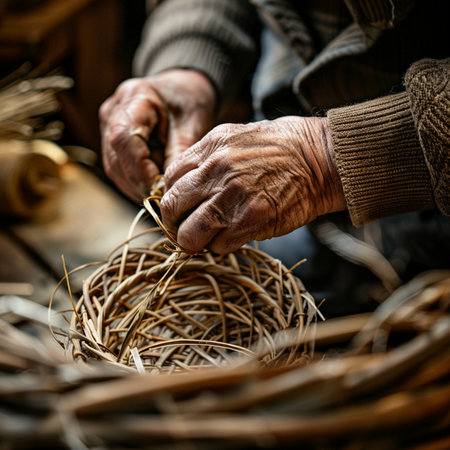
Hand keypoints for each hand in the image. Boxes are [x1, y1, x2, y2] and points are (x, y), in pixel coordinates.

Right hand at [99, 70, 215, 201]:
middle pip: (116, 157)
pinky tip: (154, 189)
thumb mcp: (192, 124)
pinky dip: (136, 184)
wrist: (181, 91)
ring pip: (114, 168)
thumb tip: (170, 189)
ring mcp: (107, 128)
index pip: (123, 138)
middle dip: (140, 183)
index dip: (139, 169)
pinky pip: (118, 170)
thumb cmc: (188, 103)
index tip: (159, 189)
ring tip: (161, 196)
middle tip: (164, 200)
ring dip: (137, 187)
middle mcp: (113, 112)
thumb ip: (180, 154)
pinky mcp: (111, 143)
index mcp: (134, 97)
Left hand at [161, 116, 346, 253]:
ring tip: (208, 238)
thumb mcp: (235, 137)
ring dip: (195, 242)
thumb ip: (205, 158)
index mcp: (209, 148)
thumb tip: (184, 184)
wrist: (319, 158)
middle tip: (188, 228)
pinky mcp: (249, 221)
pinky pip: (218, 246)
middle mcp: (215, 171)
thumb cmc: (279, 149)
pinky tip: (236, 235)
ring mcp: (231, 198)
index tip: (183, 208)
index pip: (168, 180)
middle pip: (171, 208)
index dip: (174, 198)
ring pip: (189, 235)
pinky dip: (222, 246)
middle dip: (175, 224)